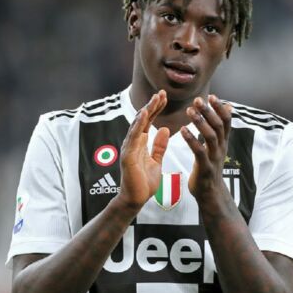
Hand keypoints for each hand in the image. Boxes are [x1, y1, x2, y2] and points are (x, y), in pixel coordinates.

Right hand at [117, 91, 169, 210]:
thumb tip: (164, 129)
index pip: (148, 121)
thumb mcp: (156, 161)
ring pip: (137, 125)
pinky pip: (133, 137)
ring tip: (154, 99)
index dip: (156, 109)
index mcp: (140, 143)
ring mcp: (129, 148)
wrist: (136, 199)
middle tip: (161, 93)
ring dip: (146, 111)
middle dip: (152, 105)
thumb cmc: (144, 182)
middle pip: (142, 120)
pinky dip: (138, 125)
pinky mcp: (127, 155)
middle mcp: (133, 143)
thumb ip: (159, 146)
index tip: (164, 97)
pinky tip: (144, 114)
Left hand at [181, 94, 231, 203]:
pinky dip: (192, 139)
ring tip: (189, 111)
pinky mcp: (205, 168)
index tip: (211, 96)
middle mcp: (221, 148)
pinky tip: (182, 130)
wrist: (210, 194)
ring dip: (200, 122)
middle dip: (209, 111)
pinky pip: (200, 151)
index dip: (220, 108)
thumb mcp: (217, 146)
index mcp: (223, 142)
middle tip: (197, 100)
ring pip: (211, 136)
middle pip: (219, 126)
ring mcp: (214, 158)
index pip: (226, 121)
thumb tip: (228, 107)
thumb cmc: (210, 167)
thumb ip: (220, 128)